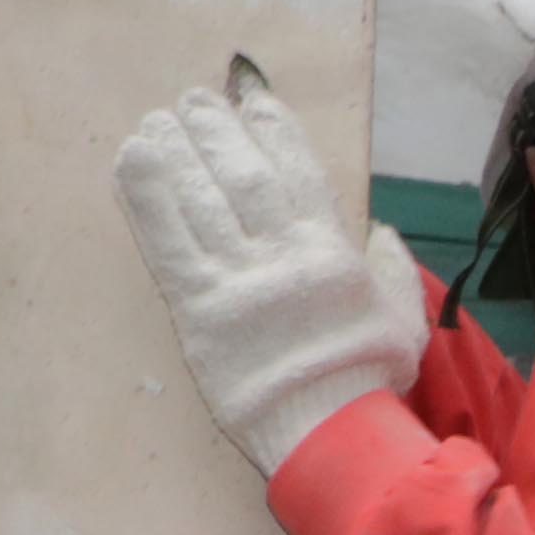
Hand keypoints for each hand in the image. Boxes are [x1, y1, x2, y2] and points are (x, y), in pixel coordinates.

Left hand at [113, 56, 428, 474]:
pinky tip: (132, 159)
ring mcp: (238, 282)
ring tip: (158, 120)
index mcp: (333, 253)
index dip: (271, 129)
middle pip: (241, 176)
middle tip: (193, 101)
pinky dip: (147, 197)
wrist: (330, 434)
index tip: (249, 99)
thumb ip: (389, 268)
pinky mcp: (199, 310)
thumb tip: (377, 232)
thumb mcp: (403, 319)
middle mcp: (283, 257)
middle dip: (216, 132)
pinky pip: (167, 242)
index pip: (297, 172)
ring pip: (201, 200)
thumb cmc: (368, 379)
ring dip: (176, 153)